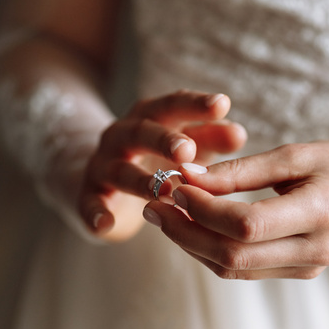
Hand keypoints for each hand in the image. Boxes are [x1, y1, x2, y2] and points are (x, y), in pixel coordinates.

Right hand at [79, 90, 246, 241]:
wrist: (99, 179)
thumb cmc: (156, 159)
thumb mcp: (186, 146)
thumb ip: (210, 138)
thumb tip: (239, 133)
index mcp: (149, 117)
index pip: (172, 105)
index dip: (195, 105)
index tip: (222, 104)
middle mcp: (122, 136)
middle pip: (141, 132)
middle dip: (163, 140)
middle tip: (187, 150)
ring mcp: (103, 165)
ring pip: (120, 170)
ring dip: (140, 181)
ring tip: (162, 192)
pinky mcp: (89, 195)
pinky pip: (89, 203)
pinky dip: (96, 214)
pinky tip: (105, 223)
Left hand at [143, 139, 328, 278]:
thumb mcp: (294, 154)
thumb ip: (241, 170)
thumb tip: (188, 177)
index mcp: (320, 214)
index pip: (245, 224)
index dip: (203, 208)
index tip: (174, 185)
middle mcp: (314, 250)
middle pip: (233, 255)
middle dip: (185, 231)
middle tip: (155, 204)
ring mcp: (307, 267)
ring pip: (232, 268)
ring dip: (191, 243)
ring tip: (165, 213)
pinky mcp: (297, 271)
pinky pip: (244, 269)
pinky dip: (211, 249)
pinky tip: (192, 225)